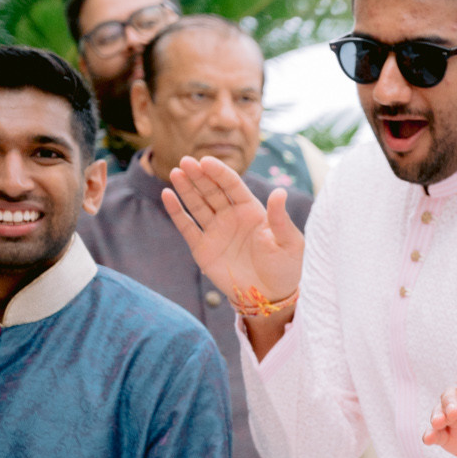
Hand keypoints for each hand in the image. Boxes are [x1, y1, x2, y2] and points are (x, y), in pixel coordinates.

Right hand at [161, 155, 303, 306]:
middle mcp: (231, 216)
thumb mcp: (289, 242)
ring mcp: (216, 230)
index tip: (206, 161)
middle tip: (186, 161)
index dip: (219, 173)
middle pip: (212, 190)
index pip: (233, 185)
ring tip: (175, 172)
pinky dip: (177, 212)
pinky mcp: (203, 248)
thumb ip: (280, 218)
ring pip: (197, 204)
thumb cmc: (284, 267)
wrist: (269, 296)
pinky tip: (167, 195)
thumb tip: (280, 192)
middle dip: (199, 176)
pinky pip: (187, 226)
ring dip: (186, 188)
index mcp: (252, 210)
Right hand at [423, 372, 456, 457]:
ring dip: (437, 416)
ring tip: (438, 424)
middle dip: (449, 403)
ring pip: (439, 413)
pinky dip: (430, 435)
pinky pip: (437, 434)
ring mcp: (456, 419)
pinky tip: (429, 439)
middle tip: (454, 413)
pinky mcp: (451, 438)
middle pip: (449, 395)